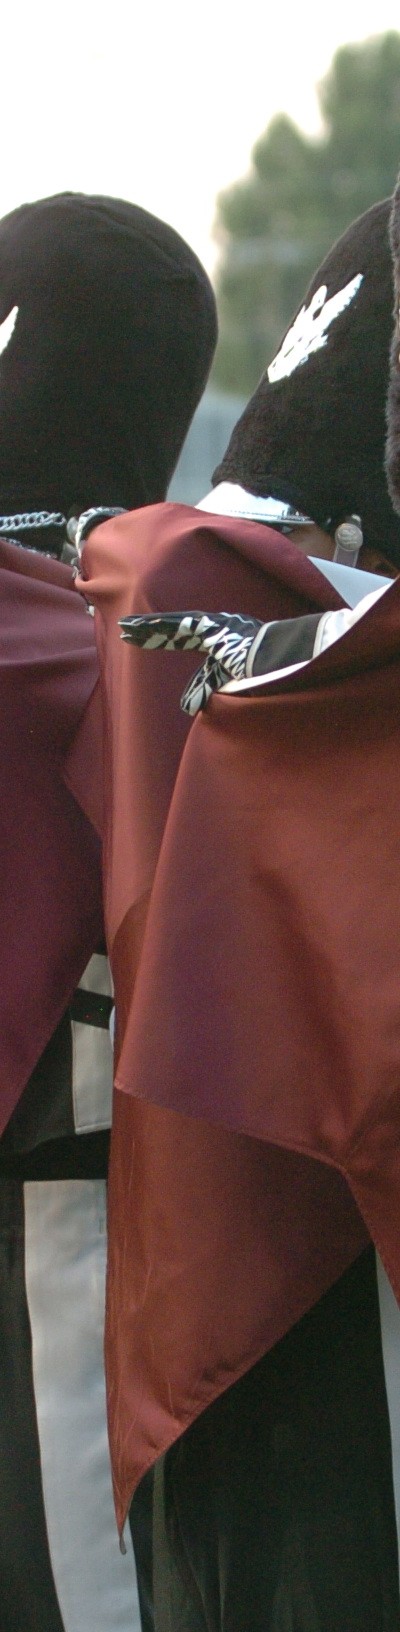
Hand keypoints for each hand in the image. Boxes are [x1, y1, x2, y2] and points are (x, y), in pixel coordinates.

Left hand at [119, 610, 263, 713]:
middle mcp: (214, 627)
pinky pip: (177, 626)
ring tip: (125, 626)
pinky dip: (157, 627)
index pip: (185, 639)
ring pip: (172, 625)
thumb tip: (190, 706)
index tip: (145, 639)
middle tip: (127, 628)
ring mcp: (212, 625)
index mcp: (219, 638)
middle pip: (175, 629)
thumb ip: (207, 689)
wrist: (277, 662)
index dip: (164, 638)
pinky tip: (141, 626)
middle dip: (151, 630)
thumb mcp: (227, 682)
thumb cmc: (259, 673)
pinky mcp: (209, 627)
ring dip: (147, 627)